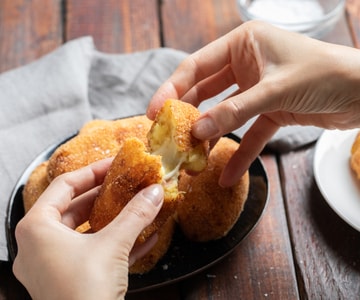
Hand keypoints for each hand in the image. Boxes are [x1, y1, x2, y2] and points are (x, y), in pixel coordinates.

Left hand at [13, 159, 163, 299]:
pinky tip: (145, 239)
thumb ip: (135, 215)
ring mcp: (53, 265)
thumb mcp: (113, 245)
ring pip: (86, 232)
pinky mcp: (70, 281)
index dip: (92, 172)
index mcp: (37, 229)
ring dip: (113, 220)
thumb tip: (155, 192)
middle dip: (105, 196)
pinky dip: (116, 244)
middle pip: (75, 208)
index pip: (64, 186)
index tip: (114, 164)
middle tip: (127, 184)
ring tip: (136, 207)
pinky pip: (94, 254)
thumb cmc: (84, 292)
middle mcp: (39, 245)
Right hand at [147, 21, 359, 186]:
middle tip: (168, 137)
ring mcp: (256, 90)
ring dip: (211, 137)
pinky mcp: (270, 111)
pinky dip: (240, 153)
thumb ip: (235, 110)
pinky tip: (227, 175)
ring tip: (193, 159)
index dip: (173, 88)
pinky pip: (249, 134)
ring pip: (224, 114)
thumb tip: (199, 130)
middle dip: (188, 115)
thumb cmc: (325, 75)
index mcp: (243, 44)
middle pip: (206, 92)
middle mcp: (246, 64)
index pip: (197, 66)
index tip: (155, 111)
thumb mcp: (274, 90)